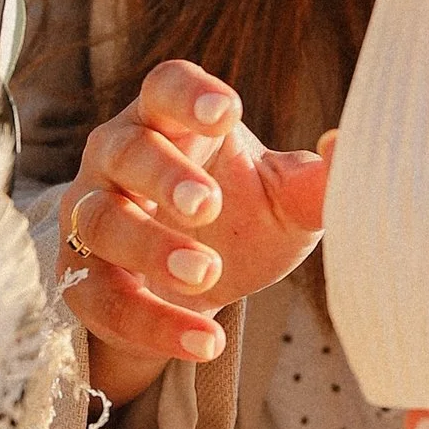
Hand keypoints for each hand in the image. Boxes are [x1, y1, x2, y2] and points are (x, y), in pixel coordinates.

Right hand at [57, 61, 332, 405]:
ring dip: (150, 247)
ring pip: (101, 221)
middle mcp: (119, 157)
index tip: (227, 113)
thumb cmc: (241, 219)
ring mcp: (91, 214)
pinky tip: (204, 341)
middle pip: (127, 150)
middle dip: (165, 176)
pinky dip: (152, 323)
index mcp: (169, 121)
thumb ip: (317, 182)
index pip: (166, 87)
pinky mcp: (81, 278)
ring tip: (205, 274)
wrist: (196, 290)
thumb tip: (347, 149)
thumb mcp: (286, 201)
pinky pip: (104, 298)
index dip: (189, 94)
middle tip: (208, 206)